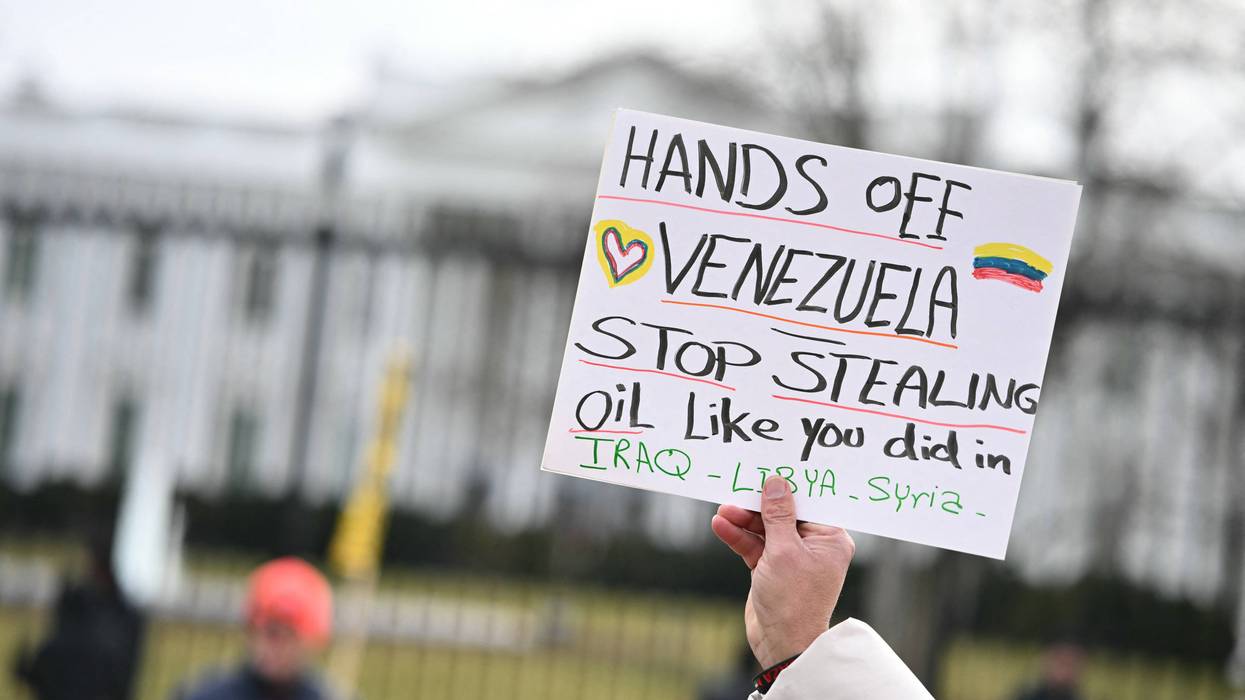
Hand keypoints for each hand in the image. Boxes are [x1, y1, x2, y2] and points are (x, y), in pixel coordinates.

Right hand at [711, 475, 854, 668]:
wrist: (782, 644)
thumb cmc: (793, 600)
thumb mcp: (783, 550)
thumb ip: (777, 514)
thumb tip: (776, 482)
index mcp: (830, 539)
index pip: (808, 503)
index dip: (786, 488)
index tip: (766, 471)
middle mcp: (814, 546)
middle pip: (783, 514)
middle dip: (758, 506)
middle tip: (737, 490)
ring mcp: (792, 558)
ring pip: (765, 529)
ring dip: (744, 521)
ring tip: (722, 511)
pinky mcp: (773, 569)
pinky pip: (755, 546)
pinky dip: (739, 537)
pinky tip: (721, 526)